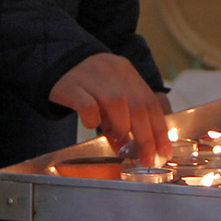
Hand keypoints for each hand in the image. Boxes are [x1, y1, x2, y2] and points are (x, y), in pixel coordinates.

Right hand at [50, 53, 168, 165]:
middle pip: (137, 105)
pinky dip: (93, 120)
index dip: (159, 129)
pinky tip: (91, 123)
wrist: (56, 63)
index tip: (164, 150)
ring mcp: (91, 76)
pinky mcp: (70, 86)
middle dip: (146, 136)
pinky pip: (88, 107)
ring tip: (117, 136)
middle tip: (146, 157)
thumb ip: (124, 119)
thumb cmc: (88, 85)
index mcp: (126, 71)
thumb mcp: (110, 97)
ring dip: (122, 127)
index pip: (150, 101)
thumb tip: (136, 151)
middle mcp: (112, 70)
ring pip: (117, 104)